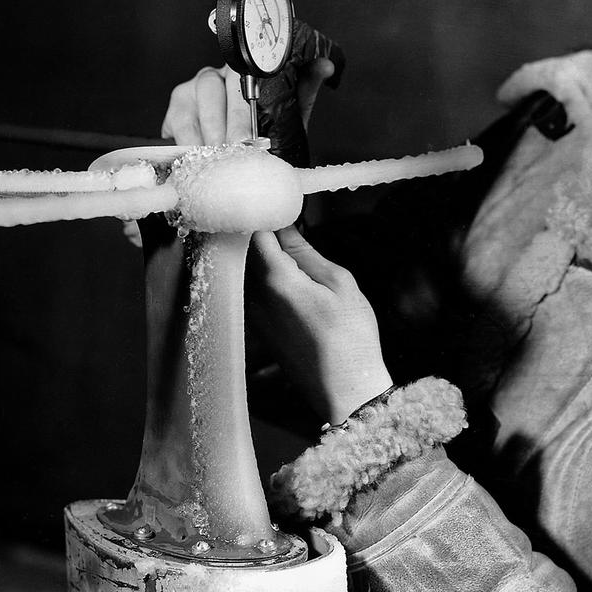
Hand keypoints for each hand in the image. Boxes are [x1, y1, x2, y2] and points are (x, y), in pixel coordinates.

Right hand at [159, 57, 334, 145]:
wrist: (251, 152)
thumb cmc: (270, 125)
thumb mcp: (291, 107)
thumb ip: (306, 84)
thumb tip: (326, 66)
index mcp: (240, 71)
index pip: (238, 77)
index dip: (242, 110)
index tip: (249, 137)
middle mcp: (212, 76)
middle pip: (210, 90)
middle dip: (222, 125)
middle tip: (232, 152)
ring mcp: (189, 92)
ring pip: (188, 106)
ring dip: (200, 135)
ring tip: (212, 159)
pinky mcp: (175, 112)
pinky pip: (173, 124)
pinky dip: (182, 143)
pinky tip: (191, 159)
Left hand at [250, 227, 392, 424]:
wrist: (345, 390)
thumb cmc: (351, 337)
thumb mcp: (339, 283)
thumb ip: (306, 253)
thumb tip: (285, 227)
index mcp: (275, 279)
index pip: (254, 231)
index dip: (262, 211)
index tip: (275, 201)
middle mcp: (254, 296)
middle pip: (240, 250)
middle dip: (253, 229)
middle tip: (273, 214)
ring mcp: (251, 315)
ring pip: (241, 272)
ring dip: (252, 254)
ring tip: (276, 240)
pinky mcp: (256, 330)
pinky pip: (247, 292)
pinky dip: (255, 277)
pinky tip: (277, 273)